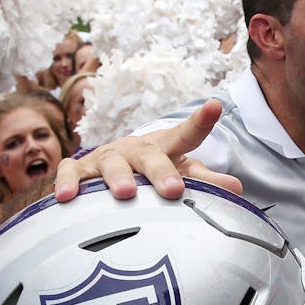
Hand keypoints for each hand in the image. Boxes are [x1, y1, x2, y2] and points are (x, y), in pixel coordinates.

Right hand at [52, 99, 240, 201]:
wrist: (112, 167)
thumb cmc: (154, 171)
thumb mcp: (181, 172)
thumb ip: (207, 181)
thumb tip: (238, 190)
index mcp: (163, 148)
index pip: (186, 134)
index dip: (200, 121)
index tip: (214, 107)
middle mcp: (135, 149)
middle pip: (149, 157)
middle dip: (161, 172)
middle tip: (173, 189)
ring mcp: (106, 158)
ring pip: (111, 164)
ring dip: (118, 178)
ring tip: (126, 193)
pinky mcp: (80, 170)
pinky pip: (71, 173)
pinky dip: (68, 183)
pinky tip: (67, 197)